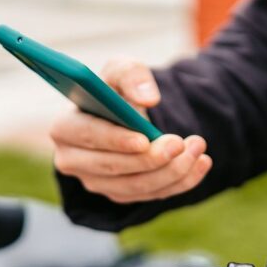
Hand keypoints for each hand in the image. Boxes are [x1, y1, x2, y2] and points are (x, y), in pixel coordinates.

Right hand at [50, 59, 211, 203]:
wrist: (127, 113)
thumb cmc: (116, 90)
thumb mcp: (122, 70)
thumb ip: (132, 75)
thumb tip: (148, 98)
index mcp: (65, 128)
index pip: (87, 137)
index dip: (115, 140)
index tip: (144, 139)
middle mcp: (73, 161)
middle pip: (112, 167)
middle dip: (150, 158)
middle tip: (181, 143)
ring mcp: (96, 182)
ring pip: (135, 186)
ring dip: (172, 170)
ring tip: (197, 147)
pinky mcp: (119, 195)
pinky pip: (151, 196)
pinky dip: (180, 181)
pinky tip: (200, 162)